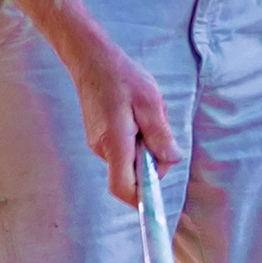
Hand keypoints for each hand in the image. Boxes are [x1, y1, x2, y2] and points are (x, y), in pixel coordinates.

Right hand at [56, 29, 175, 204]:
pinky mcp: (101, 138)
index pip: (122, 187)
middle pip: (133, 175)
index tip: (158, 202)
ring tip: (147, 116)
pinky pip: (125, 150)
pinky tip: (138, 115)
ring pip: (131, 161)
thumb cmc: (122, 77)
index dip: (141, 200)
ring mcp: (99, 144)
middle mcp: (102, 149)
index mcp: (114, 143)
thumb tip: (170, 159)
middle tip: (159, 130)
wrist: (92, 60)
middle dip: (154, 162)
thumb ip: (160, 134)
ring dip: (147, 147)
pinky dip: (138, 139)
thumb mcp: (150, 102)